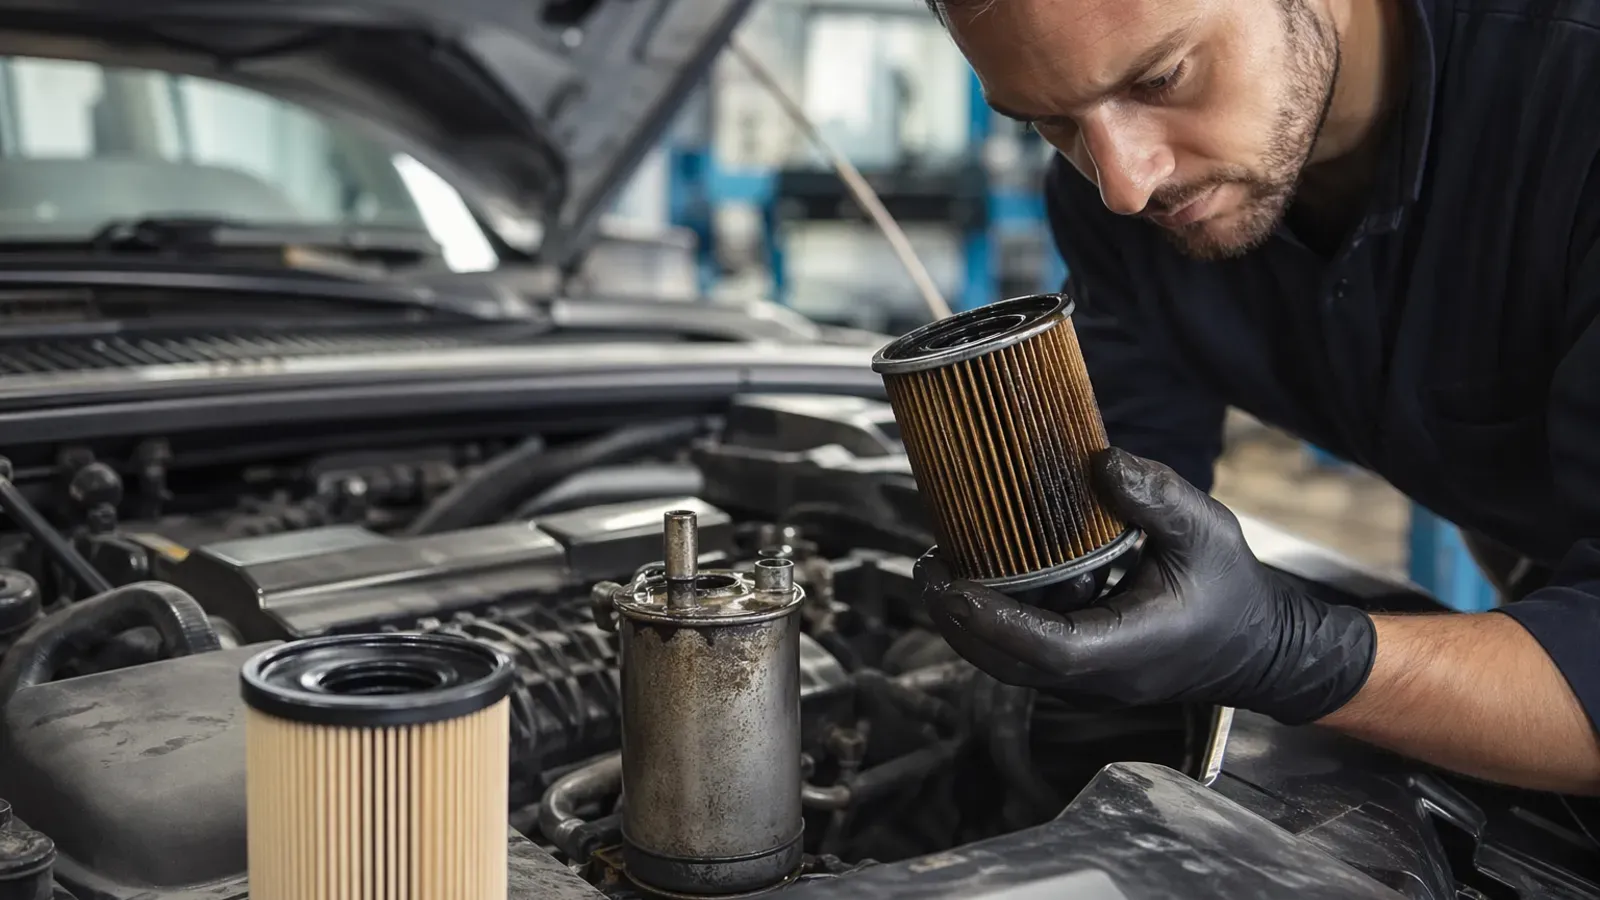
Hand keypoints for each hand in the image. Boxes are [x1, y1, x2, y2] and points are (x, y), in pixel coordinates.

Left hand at [917, 447, 1377, 724]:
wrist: (1261, 648)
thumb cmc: (1235, 593)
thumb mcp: (1207, 531)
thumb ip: (1156, 498)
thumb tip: (1102, 461)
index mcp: (1126, 650)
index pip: (1045, 650)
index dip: (992, 621)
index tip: (953, 586)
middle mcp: (1099, 677)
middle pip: (1008, 664)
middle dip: (959, 621)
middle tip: (926, 568)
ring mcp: (1088, 681)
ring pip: (1009, 664)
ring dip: (968, 624)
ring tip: (936, 571)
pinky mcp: (1083, 671)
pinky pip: (1025, 655)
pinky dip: (993, 624)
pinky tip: (976, 581)